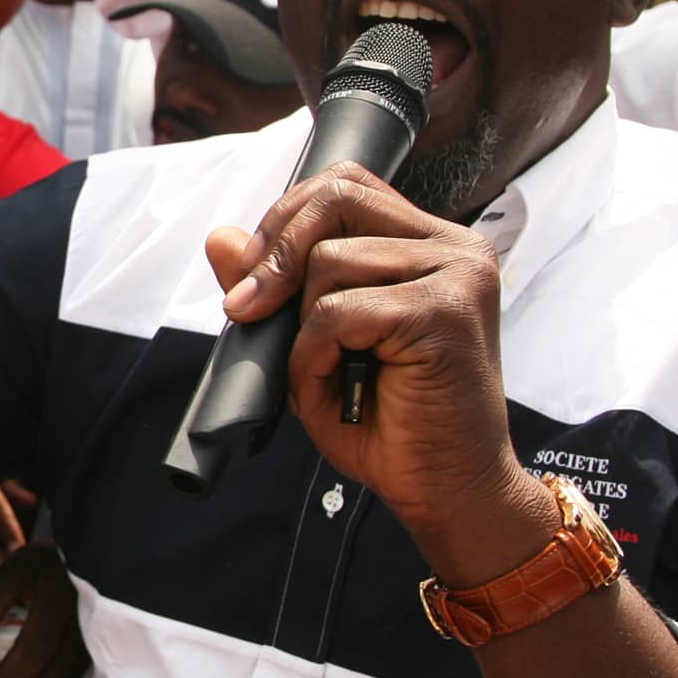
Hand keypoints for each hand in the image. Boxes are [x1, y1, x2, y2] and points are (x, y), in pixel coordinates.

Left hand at [208, 164, 536, 574]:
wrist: (449, 492)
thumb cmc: (390, 424)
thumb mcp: (312, 346)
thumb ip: (272, 287)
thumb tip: (219, 237)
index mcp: (432, 243)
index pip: (346, 185)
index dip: (288, 218)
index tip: (252, 276)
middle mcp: (455, 246)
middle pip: (336, 198)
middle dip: (278, 252)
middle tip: (247, 310)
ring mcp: (458, 274)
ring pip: (331, 260)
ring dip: (302, 328)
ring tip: (327, 374)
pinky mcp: (445, 310)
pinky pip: (340, 311)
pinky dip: (316, 356)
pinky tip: (337, 388)